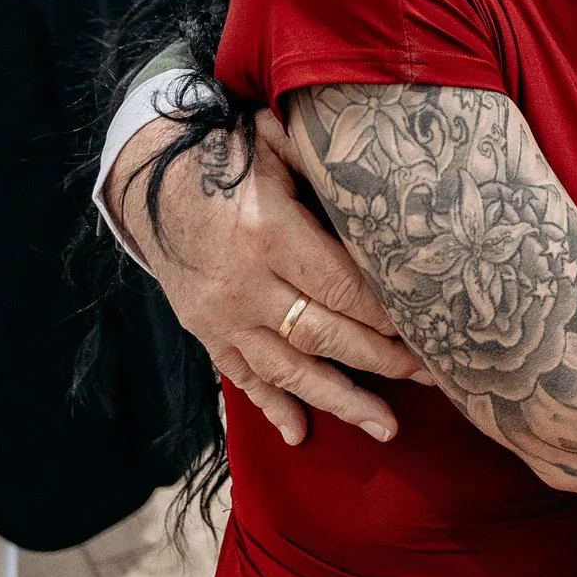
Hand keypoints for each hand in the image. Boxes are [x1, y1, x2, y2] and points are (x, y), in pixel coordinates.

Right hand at [110, 108, 420, 444]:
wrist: (146, 180)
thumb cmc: (222, 156)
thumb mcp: (272, 143)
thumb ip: (324, 165)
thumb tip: (386, 179)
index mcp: (268, 234)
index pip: (339, 285)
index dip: (384, 312)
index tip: (426, 327)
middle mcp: (243, 285)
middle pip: (322, 334)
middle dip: (380, 360)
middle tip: (430, 377)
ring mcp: (221, 316)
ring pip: (287, 370)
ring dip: (338, 400)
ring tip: (384, 428)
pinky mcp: (204, 332)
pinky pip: (241, 378)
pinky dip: (271, 407)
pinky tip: (300, 434)